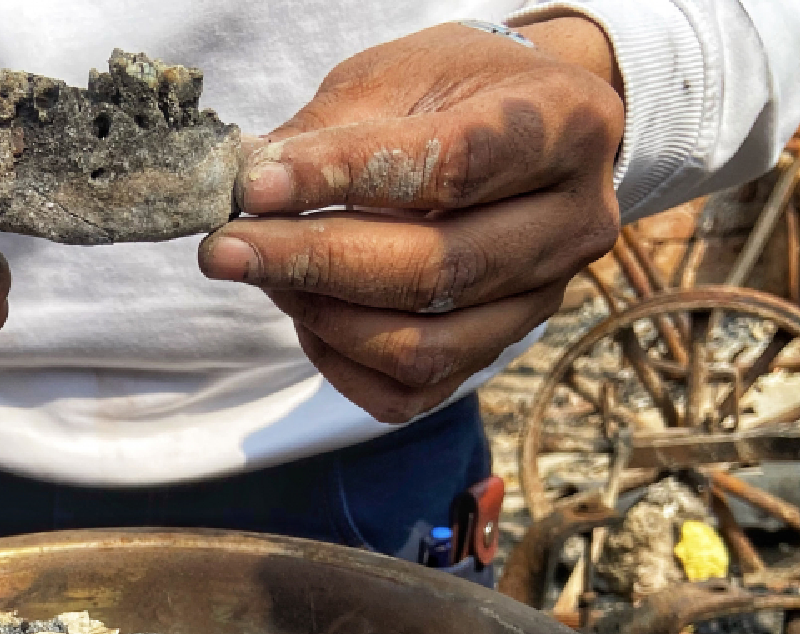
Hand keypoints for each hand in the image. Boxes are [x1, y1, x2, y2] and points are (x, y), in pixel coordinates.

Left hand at [199, 19, 624, 423]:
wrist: (522, 130)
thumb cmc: (457, 92)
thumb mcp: (401, 75)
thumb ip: (332, 131)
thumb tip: (251, 187)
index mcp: (567, 125)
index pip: (450, 165)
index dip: (343, 180)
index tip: (256, 187)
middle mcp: (574, 223)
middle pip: (438, 270)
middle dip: (315, 262)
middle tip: (226, 248)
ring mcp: (542, 301)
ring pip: (423, 346)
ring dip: (322, 317)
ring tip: (265, 270)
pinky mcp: (500, 352)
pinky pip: (411, 392)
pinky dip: (341, 363)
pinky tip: (307, 313)